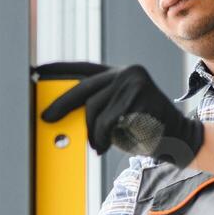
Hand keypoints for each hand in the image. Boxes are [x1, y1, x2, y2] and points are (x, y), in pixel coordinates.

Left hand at [38, 62, 203, 166]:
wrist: (178, 139)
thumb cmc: (142, 131)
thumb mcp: (115, 117)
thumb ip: (94, 110)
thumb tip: (59, 114)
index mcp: (119, 74)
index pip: (83, 68)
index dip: (59, 70)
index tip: (35, 70)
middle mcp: (126, 72)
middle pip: (83, 87)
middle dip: (61, 104)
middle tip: (46, 118)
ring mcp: (134, 81)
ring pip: (94, 106)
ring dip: (90, 132)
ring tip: (96, 146)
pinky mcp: (141, 93)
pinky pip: (108, 119)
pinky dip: (101, 137)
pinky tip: (105, 145)